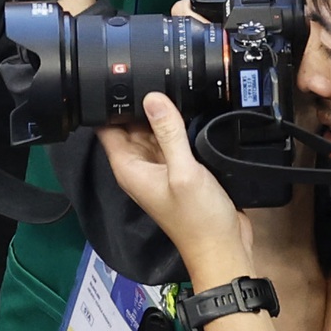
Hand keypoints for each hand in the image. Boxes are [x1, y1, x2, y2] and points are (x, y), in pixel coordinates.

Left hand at [97, 94, 251, 276]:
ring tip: (177, 96)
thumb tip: (152, 98)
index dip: (112, 106)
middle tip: (160, 83)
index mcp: (130, 168)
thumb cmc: (198, 219)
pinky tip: (191, 117)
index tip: (125, 83)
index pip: (108, 129)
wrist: (223, 247)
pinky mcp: (180, 171)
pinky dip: (179, 132)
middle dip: (142, 108)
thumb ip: (168, 133)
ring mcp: (160, 170)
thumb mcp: (183, 171)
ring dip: (163, 119)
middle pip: (132, 127)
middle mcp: (141, 168)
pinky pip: (173, 144)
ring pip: (154, 133)